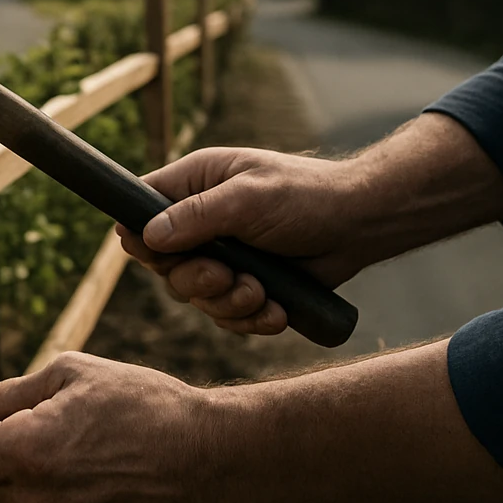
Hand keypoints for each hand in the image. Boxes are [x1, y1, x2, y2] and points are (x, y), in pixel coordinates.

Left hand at [0, 352, 211, 502]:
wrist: (209, 457)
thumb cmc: (142, 403)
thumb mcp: (73, 375)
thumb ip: (7, 392)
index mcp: (29, 449)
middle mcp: (39, 499)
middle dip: (8, 457)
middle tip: (57, 432)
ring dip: (38, 483)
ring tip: (90, 456)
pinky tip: (105, 484)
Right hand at [117, 147, 367, 334]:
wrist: (360, 226)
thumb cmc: (306, 196)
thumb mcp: (249, 198)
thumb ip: (196, 216)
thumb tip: (146, 236)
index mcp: (195, 184)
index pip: (141, 209)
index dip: (142, 238)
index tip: (161, 256)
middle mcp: (201, 220)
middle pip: (164, 265)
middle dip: (196, 280)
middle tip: (227, 276)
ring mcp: (223, 256)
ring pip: (195, 296)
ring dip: (227, 302)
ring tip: (260, 293)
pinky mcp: (246, 285)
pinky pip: (226, 315)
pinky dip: (249, 318)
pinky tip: (276, 310)